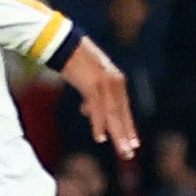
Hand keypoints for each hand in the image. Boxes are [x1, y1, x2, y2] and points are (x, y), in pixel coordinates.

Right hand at [57, 36, 136, 159]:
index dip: (127, 126)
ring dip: (117, 135)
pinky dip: (98, 124)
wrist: (63, 42)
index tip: (132, 142)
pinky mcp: (92, 85)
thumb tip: (87, 110)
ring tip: (122, 151)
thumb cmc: (73, 60)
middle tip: (129, 153)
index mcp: (116, 81)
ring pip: (112, 115)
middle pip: (121, 114)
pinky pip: (97, 109)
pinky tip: (100, 138)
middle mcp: (115, 83)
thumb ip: (90, 95)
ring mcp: (104, 84)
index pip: (123, 109)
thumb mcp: (86, 79)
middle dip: (125, 135)